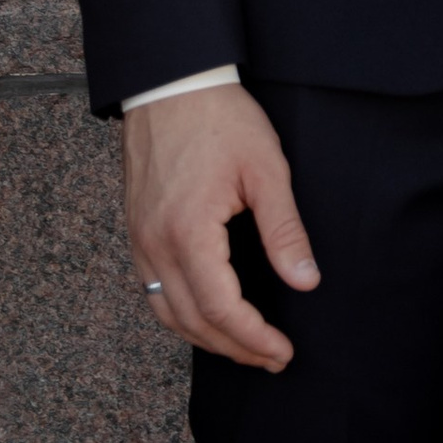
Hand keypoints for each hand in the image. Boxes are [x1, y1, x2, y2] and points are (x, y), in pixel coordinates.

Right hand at [124, 84, 319, 371]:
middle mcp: (154, 244)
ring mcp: (139, 240)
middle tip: (272, 359)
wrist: (170, 83)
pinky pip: (153, 292)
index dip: (253, 338)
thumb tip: (306, 281)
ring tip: (245, 347)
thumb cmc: (220, 118)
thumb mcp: (266, 169)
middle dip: (234, 348)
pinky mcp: (136, 232)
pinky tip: (207, 316)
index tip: (282, 352)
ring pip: (167, 313)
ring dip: (206, 338)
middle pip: (192, 321)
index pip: (221, 309)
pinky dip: (181, 315)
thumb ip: (285, 230)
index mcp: (188, 232)